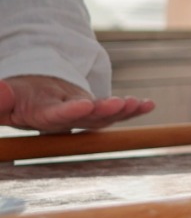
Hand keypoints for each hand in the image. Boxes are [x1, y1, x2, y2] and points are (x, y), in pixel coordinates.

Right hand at [0, 75, 154, 133]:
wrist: (31, 96)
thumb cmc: (17, 96)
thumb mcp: (5, 96)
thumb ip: (0, 98)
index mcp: (41, 116)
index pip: (56, 116)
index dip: (70, 112)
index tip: (84, 104)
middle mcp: (65, 121)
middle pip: (86, 119)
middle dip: (103, 112)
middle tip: (117, 104)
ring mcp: (83, 118)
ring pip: (105, 118)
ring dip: (121, 111)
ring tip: (136, 103)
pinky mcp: (97, 113)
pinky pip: (117, 113)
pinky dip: (133, 109)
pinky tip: (148, 104)